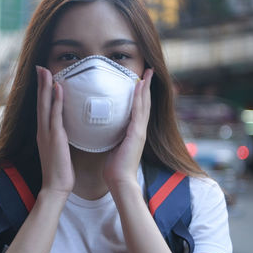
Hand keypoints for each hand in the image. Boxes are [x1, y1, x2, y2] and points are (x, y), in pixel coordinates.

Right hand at [36, 66, 74, 194]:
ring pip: (45, 105)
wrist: (56, 187)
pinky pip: (55, 115)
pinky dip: (56, 100)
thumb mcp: (60, 150)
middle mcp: (42, 130)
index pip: (43, 108)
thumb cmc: (61, 170)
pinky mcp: (55, 138)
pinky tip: (58, 88)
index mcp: (44, 133)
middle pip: (40, 102)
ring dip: (45, 87)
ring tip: (45, 70)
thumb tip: (68, 129)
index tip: (44, 77)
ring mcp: (47, 133)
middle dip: (40, 84)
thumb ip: (62, 138)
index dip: (42, 91)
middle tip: (40, 67)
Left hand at [103, 69, 152, 190]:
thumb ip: (112, 136)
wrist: (120, 181)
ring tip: (147, 73)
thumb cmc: (115, 167)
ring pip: (144, 104)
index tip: (140, 81)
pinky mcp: (137, 134)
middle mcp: (140, 129)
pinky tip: (139, 86)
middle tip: (149, 71)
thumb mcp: (113, 146)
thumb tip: (104, 127)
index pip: (139, 109)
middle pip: (145, 103)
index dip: (141, 94)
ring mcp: (140, 131)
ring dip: (145, 87)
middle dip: (146, 87)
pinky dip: (140, 98)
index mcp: (134, 132)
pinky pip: (139, 112)